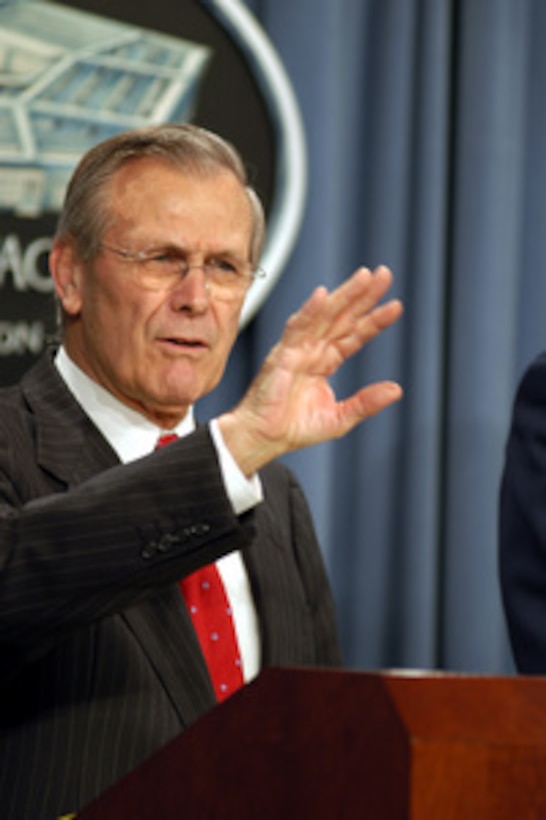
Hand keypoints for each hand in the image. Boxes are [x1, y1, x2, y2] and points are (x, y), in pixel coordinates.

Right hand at [219, 265, 402, 475]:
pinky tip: (323, 295)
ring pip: (324, 316)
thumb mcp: (340, 418)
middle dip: (362, 295)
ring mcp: (297, 349)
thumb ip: (366, 402)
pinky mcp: (281, 355)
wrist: (263, 438)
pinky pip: (296, 329)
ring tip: (364, 277)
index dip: (374, 320)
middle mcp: (312, 350)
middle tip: (384, 274)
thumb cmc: (293, 428)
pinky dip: (309, 311)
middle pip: (342, 317)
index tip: (396, 306)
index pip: (354, 334)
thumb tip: (396, 389)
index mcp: (325, 361)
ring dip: (343, 295)